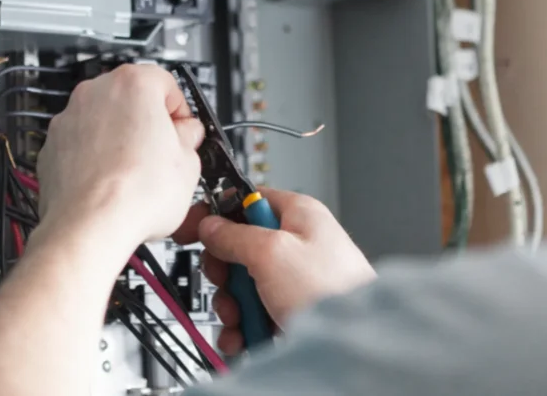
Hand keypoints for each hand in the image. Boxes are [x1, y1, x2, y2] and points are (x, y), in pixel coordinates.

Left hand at [35, 64, 203, 257]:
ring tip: (136, 174)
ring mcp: (69, 118)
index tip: (184, 131)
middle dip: (148, 123)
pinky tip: (111, 183)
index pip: (167, 84)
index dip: (180, 111)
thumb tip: (186, 135)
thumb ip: (189, 137)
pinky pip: (82, 144)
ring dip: (120, 140)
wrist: (89, 226)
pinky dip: (95, 157)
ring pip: (104, 121)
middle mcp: (96, 92)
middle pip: (132, 98)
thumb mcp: (189, 163)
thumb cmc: (134, 194)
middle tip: (163, 153)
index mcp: (134, 84)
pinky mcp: (52, 146)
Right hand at [174, 188, 375, 354]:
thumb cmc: (332, 290)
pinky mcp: (291, 311)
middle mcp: (297, 244)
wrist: (353, 344)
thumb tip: (211, 225)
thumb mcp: (272, 252)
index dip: (218, 214)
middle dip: (226, 273)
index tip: (193, 229)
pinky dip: (244, 328)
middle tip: (228, 284)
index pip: (247, 201)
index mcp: (297, 215)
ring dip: (233, 306)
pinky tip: (244, 338)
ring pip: (244, 285)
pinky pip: (254, 314)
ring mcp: (294, 281)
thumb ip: (235, 235)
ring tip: (242, 319)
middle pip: (240, 248)